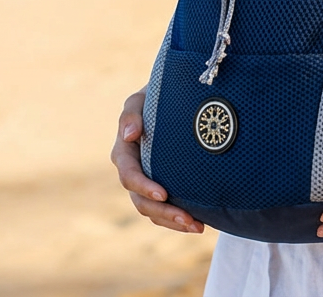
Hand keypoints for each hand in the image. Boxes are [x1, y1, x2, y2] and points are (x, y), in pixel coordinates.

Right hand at [110, 88, 203, 233]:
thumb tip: (130, 134)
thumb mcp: (140, 99)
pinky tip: (198, 222)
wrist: (172, 98)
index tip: (164, 193)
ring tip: (198, 226)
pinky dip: (177, 218)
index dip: (144, 187)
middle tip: (189, 220)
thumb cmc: (155, 95)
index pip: (130, 176)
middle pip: (142, 201)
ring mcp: (145, 181)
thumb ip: (131, 113)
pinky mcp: (160, 185)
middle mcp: (132, 171)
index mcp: (124, 152)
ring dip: (173, 221)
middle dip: (164, 213)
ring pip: (153, 210)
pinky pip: (164, 209)